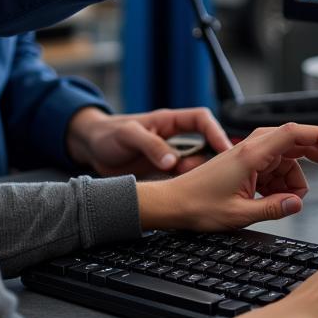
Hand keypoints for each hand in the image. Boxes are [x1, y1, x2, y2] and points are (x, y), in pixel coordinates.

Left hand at [65, 106, 231, 176]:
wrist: (90, 148)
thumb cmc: (107, 133)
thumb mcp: (128, 135)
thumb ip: (150, 146)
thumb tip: (172, 162)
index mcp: (168, 121)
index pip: (201, 119)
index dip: (216, 131)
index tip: (226, 148)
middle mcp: (172, 139)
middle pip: (204, 146)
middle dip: (214, 159)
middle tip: (219, 176)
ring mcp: (168, 156)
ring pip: (195, 165)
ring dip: (200, 175)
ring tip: (204, 189)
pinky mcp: (161, 173)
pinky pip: (181, 179)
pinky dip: (188, 186)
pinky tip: (190, 197)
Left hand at [136, 123, 317, 231]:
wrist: (173, 203)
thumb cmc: (198, 206)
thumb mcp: (239, 215)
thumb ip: (273, 209)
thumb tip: (298, 203)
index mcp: (251, 154)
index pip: (293, 133)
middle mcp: (251, 148)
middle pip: (297, 142)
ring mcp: (249, 154)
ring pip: (289, 158)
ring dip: (296, 179)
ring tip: (286, 202)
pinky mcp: (247, 164)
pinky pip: (276, 168)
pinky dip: (282, 182)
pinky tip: (274, 199)